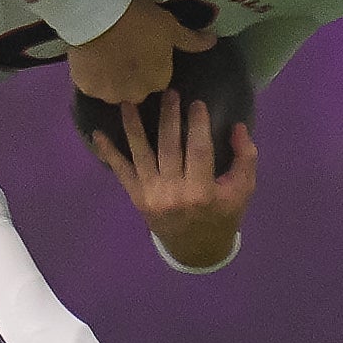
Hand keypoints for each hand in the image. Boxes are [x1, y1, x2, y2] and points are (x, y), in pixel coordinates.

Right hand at [66, 0, 213, 107]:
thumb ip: (191, 40)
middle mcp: (136, 94)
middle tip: (122, 50)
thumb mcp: (170, 26)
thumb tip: (212, 41)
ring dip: (110, 78)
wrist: (97, 14)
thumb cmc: (139, 18)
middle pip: (134, 89)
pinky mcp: (85, 87)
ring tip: (104, 54)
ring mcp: (108, 93)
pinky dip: (90, 75)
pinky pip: (90, 84)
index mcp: (159, 81)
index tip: (142, 48)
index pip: (157, 79)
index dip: (149, 64)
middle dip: (130, 76)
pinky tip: (89, 57)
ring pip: (111, 89)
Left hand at [90, 91, 255, 270]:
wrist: (196, 249)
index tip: (197, 102)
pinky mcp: (136, 197)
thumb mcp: (243, 190)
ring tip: (127, 102)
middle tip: (168, 92)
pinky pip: (121, 171)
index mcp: (201, 192)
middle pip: (168, 146)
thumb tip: (236, 126)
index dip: (197, 124)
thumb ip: (245, 158)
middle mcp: (172, 192)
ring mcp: (151, 194)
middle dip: (168, 117)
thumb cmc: (223, 216)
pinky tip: (97, 135)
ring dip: (132, 126)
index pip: (198, 149)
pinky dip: (108, 153)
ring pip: (141, 153)